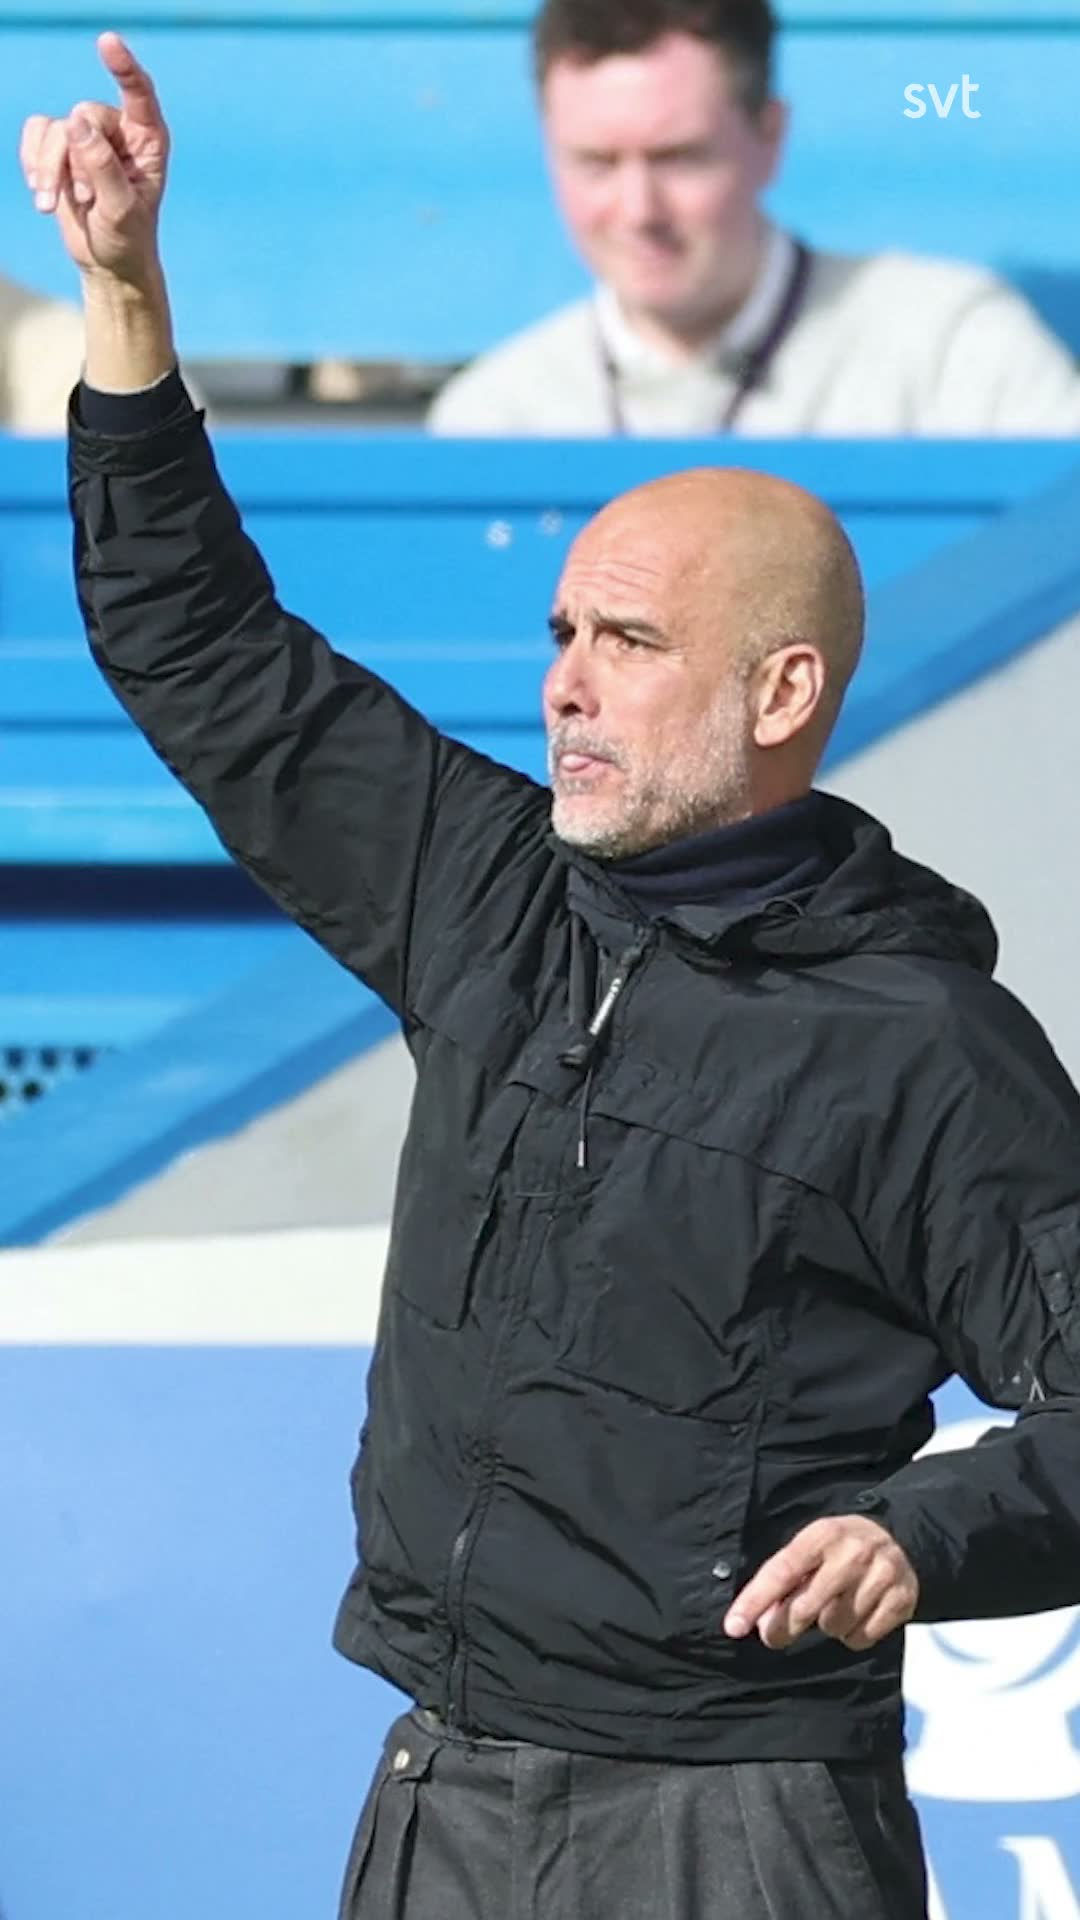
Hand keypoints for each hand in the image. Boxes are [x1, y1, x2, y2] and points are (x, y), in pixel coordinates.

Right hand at [19, 31, 168, 285]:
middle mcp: (120, 132)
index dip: (123, 67)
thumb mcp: (120, 210)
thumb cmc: (128, 239)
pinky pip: (36, 134)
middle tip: (86, 200)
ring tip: (50, 204)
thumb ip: (102, 167)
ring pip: (55, 129)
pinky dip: (33, 162)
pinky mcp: (61, 149)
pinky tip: (42, 194)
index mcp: (148, 141)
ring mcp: (88, 138)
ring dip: (49, 169)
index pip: (138, 93)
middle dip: (76, 161)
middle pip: (83, 116)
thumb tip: (77, 122)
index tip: (106, 43)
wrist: (108, 263)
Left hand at [724, 1515, 918, 1652]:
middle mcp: (853, 1553)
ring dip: (827, 1625)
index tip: (734, 1626)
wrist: (902, 1539)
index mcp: (823, 1535)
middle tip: (774, 1635)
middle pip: (805, 1607)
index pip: (782, 1571)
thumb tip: (762, 1622)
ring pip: (834, 1626)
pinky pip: (860, 1638)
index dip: (755, 1601)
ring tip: (834, 1606)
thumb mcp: (812, 1548)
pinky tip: (857, 1615)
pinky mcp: (901, 1600)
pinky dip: (852, 1635)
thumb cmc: (841, 1547)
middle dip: (783, 1627)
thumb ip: (785, 1580)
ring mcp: (880, 1576)